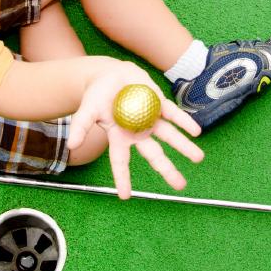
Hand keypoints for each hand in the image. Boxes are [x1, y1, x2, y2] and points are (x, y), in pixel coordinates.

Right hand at [67, 63, 203, 198]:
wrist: (109, 73)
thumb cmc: (96, 95)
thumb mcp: (87, 109)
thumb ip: (80, 126)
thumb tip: (71, 145)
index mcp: (120, 137)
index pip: (120, 162)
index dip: (122, 179)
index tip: (124, 197)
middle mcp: (138, 132)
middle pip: (154, 155)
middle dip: (167, 170)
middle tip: (180, 185)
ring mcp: (150, 118)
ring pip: (170, 136)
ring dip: (184, 147)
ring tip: (198, 158)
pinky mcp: (158, 104)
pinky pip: (173, 115)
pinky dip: (184, 122)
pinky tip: (195, 131)